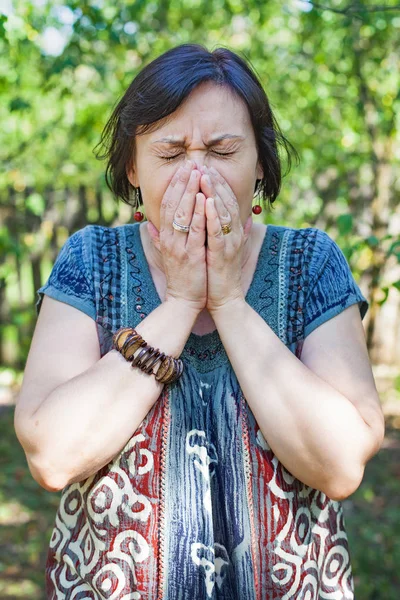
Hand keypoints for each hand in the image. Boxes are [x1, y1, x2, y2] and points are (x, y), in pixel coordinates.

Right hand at [147, 160, 207, 313]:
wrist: (182, 301)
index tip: (183, 168)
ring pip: (184, 214)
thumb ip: (160, 237)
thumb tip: (150, 223)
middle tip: (191, 162)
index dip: (175, 184)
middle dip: (183, 182)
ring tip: (198, 173)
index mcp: (166, 236)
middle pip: (174, 204)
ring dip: (190, 191)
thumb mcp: (167, 253)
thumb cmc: (180, 277)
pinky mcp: (192, 255)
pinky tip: (204, 199)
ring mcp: (180, 246)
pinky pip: (196, 231)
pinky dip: (199, 214)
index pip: (168, 204)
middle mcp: (170, 238)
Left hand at [199, 166, 252, 313]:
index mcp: (231, 230)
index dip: (216, 182)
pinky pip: (218, 231)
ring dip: (214, 192)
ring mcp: (229, 242)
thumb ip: (219, 230)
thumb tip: (219, 215)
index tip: (204, 166)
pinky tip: (207, 201)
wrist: (225, 299)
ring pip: (222, 212)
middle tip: (202, 163)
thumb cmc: (219, 273)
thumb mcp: (219, 246)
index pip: (224, 200)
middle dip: (213, 181)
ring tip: (204, 175)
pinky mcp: (222, 253)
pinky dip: (213, 215)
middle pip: (225, 201)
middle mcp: (233, 233)